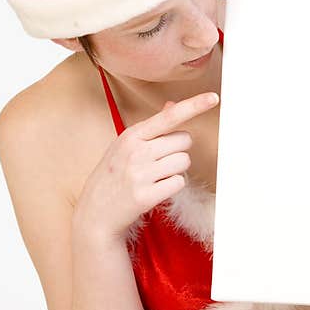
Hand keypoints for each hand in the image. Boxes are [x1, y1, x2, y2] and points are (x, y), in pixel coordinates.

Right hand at [72, 92, 219, 242]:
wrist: (95, 212)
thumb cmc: (115, 175)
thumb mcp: (126, 145)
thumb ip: (152, 127)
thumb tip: (173, 105)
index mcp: (132, 135)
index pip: (169, 117)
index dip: (193, 106)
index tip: (213, 97)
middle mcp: (136, 151)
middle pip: (185, 140)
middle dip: (178, 150)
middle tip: (158, 162)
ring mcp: (140, 174)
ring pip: (184, 161)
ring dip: (176, 169)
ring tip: (154, 177)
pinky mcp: (145, 195)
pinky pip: (179, 182)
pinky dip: (172, 186)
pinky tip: (155, 190)